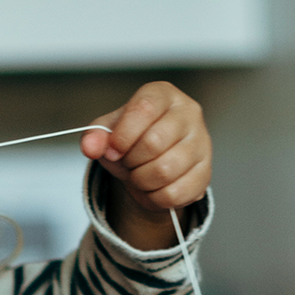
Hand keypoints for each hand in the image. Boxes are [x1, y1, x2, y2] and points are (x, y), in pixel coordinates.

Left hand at [80, 82, 211, 250]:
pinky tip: (152, 188)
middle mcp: (188, 113)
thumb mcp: (108, 134)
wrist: (150, 164)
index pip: (144, 109)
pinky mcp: (205, 172)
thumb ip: (95, 137)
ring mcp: (201, 142)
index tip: (112, 151)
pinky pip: (174, 193)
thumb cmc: (131, 141)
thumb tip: (90, 146)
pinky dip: (154, 198)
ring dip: (141, 181)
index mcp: (163, 95)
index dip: (122, 136)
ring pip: (164, 170)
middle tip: (128, 163)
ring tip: (140, 175)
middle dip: (131, 161)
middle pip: (153, 143)